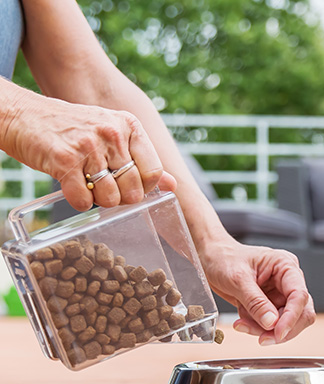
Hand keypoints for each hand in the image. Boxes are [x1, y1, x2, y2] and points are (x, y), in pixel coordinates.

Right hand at [3, 91, 174, 209]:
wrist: (24, 115)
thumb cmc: (72, 129)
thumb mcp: (112, 134)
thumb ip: (142, 159)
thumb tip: (172, 185)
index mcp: (129, 126)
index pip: (154, 170)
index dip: (144, 187)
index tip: (129, 185)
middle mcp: (112, 134)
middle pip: (134, 188)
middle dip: (121, 197)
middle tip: (104, 188)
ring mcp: (89, 146)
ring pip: (111, 198)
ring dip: (99, 201)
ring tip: (87, 185)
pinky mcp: (65, 160)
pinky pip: (84, 200)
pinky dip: (79, 202)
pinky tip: (72, 188)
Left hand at [198, 237, 315, 344]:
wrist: (211, 259)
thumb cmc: (224, 259)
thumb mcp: (238, 279)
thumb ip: (256, 302)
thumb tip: (271, 323)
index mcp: (286, 266)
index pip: (299, 295)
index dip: (292, 317)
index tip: (279, 333)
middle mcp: (288, 281)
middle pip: (301, 312)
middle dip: (282, 328)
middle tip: (263, 338)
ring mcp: (280, 294)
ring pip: (286, 322)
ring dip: (265, 330)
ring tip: (242, 324)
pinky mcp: (270, 305)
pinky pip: (271, 324)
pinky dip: (257, 328)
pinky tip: (242, 321)